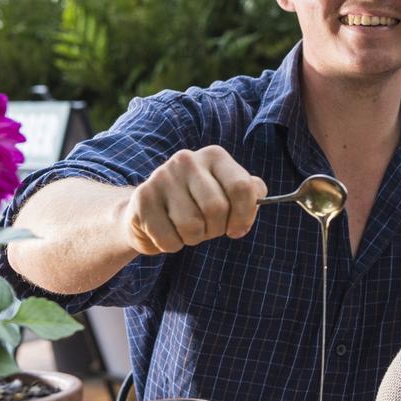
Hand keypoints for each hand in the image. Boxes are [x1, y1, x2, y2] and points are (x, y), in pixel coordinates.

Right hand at [121, 146, 266, 254]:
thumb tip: (258, 197)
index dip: (244, 216)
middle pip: (216, 208)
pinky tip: (167, 232)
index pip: (242, 187)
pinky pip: (169, 239)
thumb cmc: (198, 205)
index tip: (237, 229)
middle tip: (208, 229)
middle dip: (216, 229)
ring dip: (194, 238)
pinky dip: (172, 245)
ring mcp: (161, 177)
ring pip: (192, 226)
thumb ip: (250, 193)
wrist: (149, 211)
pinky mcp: (142, 199)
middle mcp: (187, 160)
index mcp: (214, 156)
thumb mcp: (227, 194)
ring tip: (187, 229)